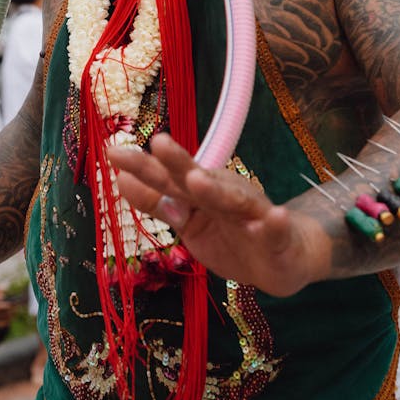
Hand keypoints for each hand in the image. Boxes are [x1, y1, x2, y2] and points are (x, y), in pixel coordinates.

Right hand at [0, 286, 14, 330]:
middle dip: (13, 310)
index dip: (13, 304)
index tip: (17, 301)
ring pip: (5, 322)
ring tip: (14, 311)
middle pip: (7, 315)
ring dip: (10, 317)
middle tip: (18, 306)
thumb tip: (5, 288)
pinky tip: (7, 317)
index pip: (6, 307)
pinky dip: (5, 322)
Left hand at [107, 133, 329, 296]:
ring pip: (234, 201)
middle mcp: (224, 196)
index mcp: (200, 194)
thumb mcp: (189, 223)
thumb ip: (158, 203)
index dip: (142, 167)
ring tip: (198, 179)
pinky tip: (275, 216)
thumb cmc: (231, 234)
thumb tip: (120, 179)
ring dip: (216, 190)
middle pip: (197, 179)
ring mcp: (252, 215)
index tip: (113, 152)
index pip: (167, 178)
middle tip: (157, 143)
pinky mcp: (278, 237)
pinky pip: (276, 230)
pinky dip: (275, 223)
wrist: (285, 256)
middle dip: (178, 162)